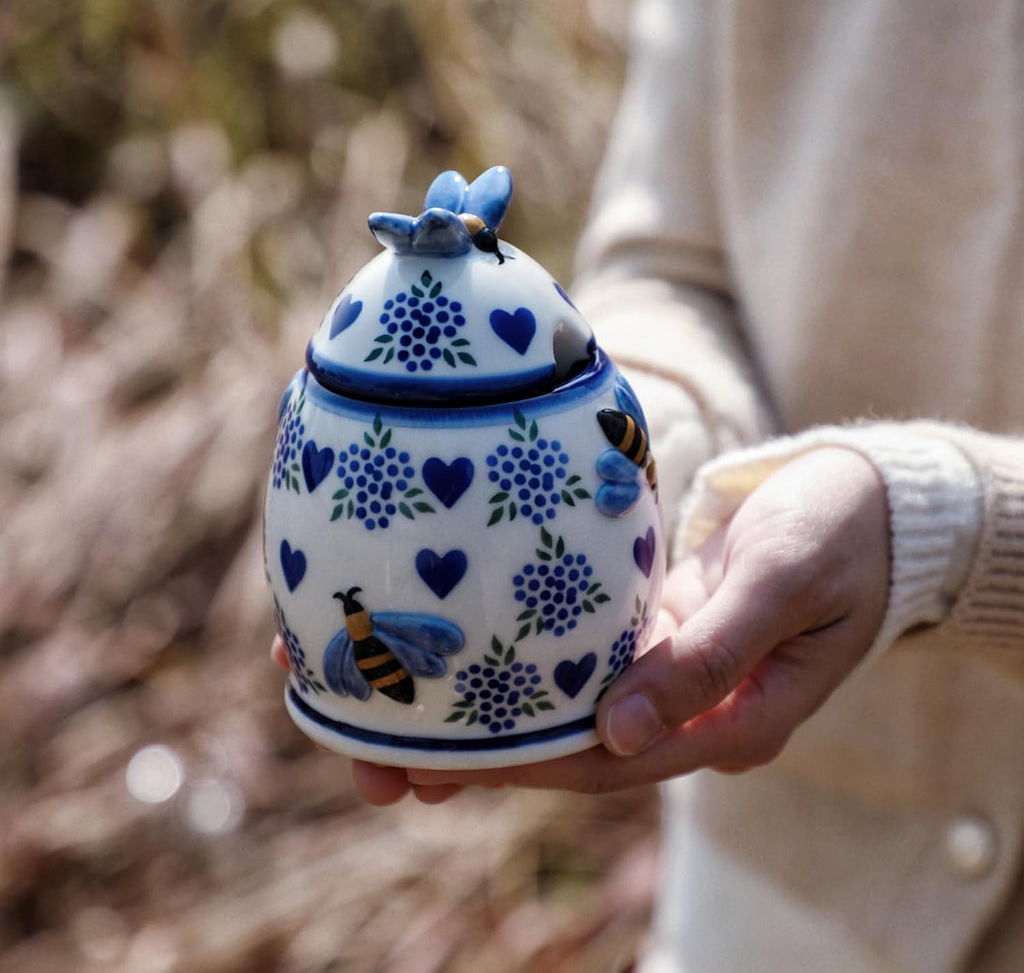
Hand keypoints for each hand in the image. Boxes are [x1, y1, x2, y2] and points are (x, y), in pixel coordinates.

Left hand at [275, 447, 890, 801]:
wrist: (863, 504)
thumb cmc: (835, 537)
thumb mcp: (782, 587)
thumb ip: (710, 659)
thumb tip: (622, 728)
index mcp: (727, 726)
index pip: (607, 761)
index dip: (521, 765)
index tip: (438, 762)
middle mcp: (686, 711)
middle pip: (569, 746)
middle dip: (480, 753)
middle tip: (379, 754)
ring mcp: (665, 672)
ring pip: (563, 704)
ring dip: (486, 708)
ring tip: (392, 705)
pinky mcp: (650, 629)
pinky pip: (576, 654)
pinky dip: (520, 656)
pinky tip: (460, 643)